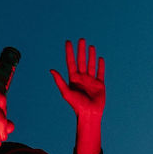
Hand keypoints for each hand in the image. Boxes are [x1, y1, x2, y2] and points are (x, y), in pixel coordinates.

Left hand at [51, 38, 104, 153]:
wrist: (90, 114)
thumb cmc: (77, 105)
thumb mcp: (66, 92)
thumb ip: (59, 81)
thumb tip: (51, 70)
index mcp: (73, 79)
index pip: (71, 62)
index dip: (69, 52)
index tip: (68, 42)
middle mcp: (81, 78)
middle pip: (81, 61)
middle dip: (81, 50)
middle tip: (81, 39)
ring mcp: (91, 81)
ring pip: (90, 65)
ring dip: (90, 55)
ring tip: (91, 46)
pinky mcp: (99, 85)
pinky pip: (100, 73)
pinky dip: (100, 66)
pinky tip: (100, 58)